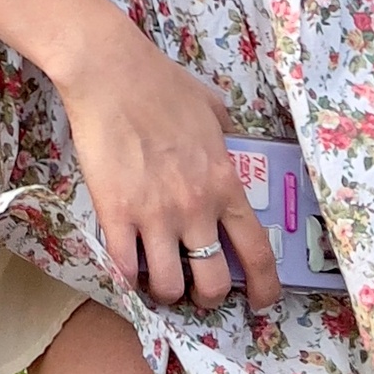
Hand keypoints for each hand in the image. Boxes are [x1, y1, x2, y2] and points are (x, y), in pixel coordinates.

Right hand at [54, 23, 283, 312]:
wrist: (109, 73)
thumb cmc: (161, 84)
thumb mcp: (213, 108)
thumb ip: (227, 136)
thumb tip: (232, 144)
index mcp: (225, 185)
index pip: (257, 253)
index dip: (264, 287)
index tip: (260, 301)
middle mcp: (195, 209)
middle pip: (213, 282)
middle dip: (208, 297)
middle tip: (196, 288)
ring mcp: (154, 215)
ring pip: (169, 286)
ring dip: (167, 292)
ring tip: (159, 280)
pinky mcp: (114, 214)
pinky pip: (125, 268)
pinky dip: (129, 277)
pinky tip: (128, 266)